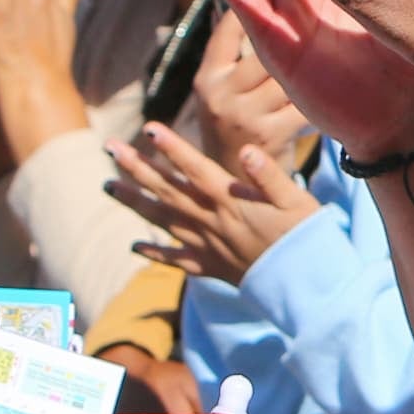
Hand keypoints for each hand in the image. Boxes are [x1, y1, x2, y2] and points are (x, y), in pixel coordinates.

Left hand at [109, 122, 319, 285]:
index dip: (173, 147)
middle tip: (110, 147)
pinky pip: (177, 260)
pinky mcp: (211, 267)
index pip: (196, 168)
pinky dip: (155, 253)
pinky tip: (135, 247)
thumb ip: (269, 175)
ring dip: (134, 202)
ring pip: (162, 220)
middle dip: (138, 167)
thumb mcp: (295, 200)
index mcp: (231, 201)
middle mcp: (212, 221)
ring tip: (108, 186)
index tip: (150, 128)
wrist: (304, 285)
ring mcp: (208, 245)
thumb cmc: (306, 237)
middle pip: (167, 190)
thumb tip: (248, 150)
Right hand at [187, 13, 310, 179]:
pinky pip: (301, 101)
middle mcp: (221, 94)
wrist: (238, 181)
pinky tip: (327, 88)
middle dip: (289, 32)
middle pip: (263, 47)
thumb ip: (231, 48)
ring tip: (323, 51)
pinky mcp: (272, 133)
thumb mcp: (223, 86)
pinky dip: (314, 93)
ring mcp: (245, 115)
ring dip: (307, 63)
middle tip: (315, 16)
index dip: (253, 5)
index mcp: (208, 77)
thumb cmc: (237, 118)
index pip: (228, 29)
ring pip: (285, 73)